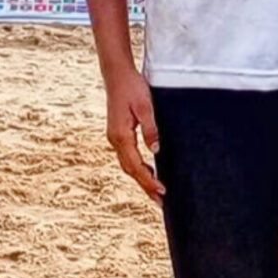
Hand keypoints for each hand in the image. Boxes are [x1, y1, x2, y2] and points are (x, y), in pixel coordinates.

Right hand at [104, 66, 164, 201]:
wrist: (117, 75)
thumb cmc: (133, 88)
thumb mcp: (146, 107)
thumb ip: (151, 128)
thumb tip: (156, 150)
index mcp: (121, 136)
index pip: (135, 166)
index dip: (148, 180)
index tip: (162, 191)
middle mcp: (115, 140)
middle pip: (130, 170)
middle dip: (145, 186)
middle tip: (161, 201)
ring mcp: (115, 137)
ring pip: (128, 164)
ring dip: (141, 178)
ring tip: (156, 191)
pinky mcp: (119, 133)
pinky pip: (128, 156)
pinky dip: (138, 167)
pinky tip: (148, 171)